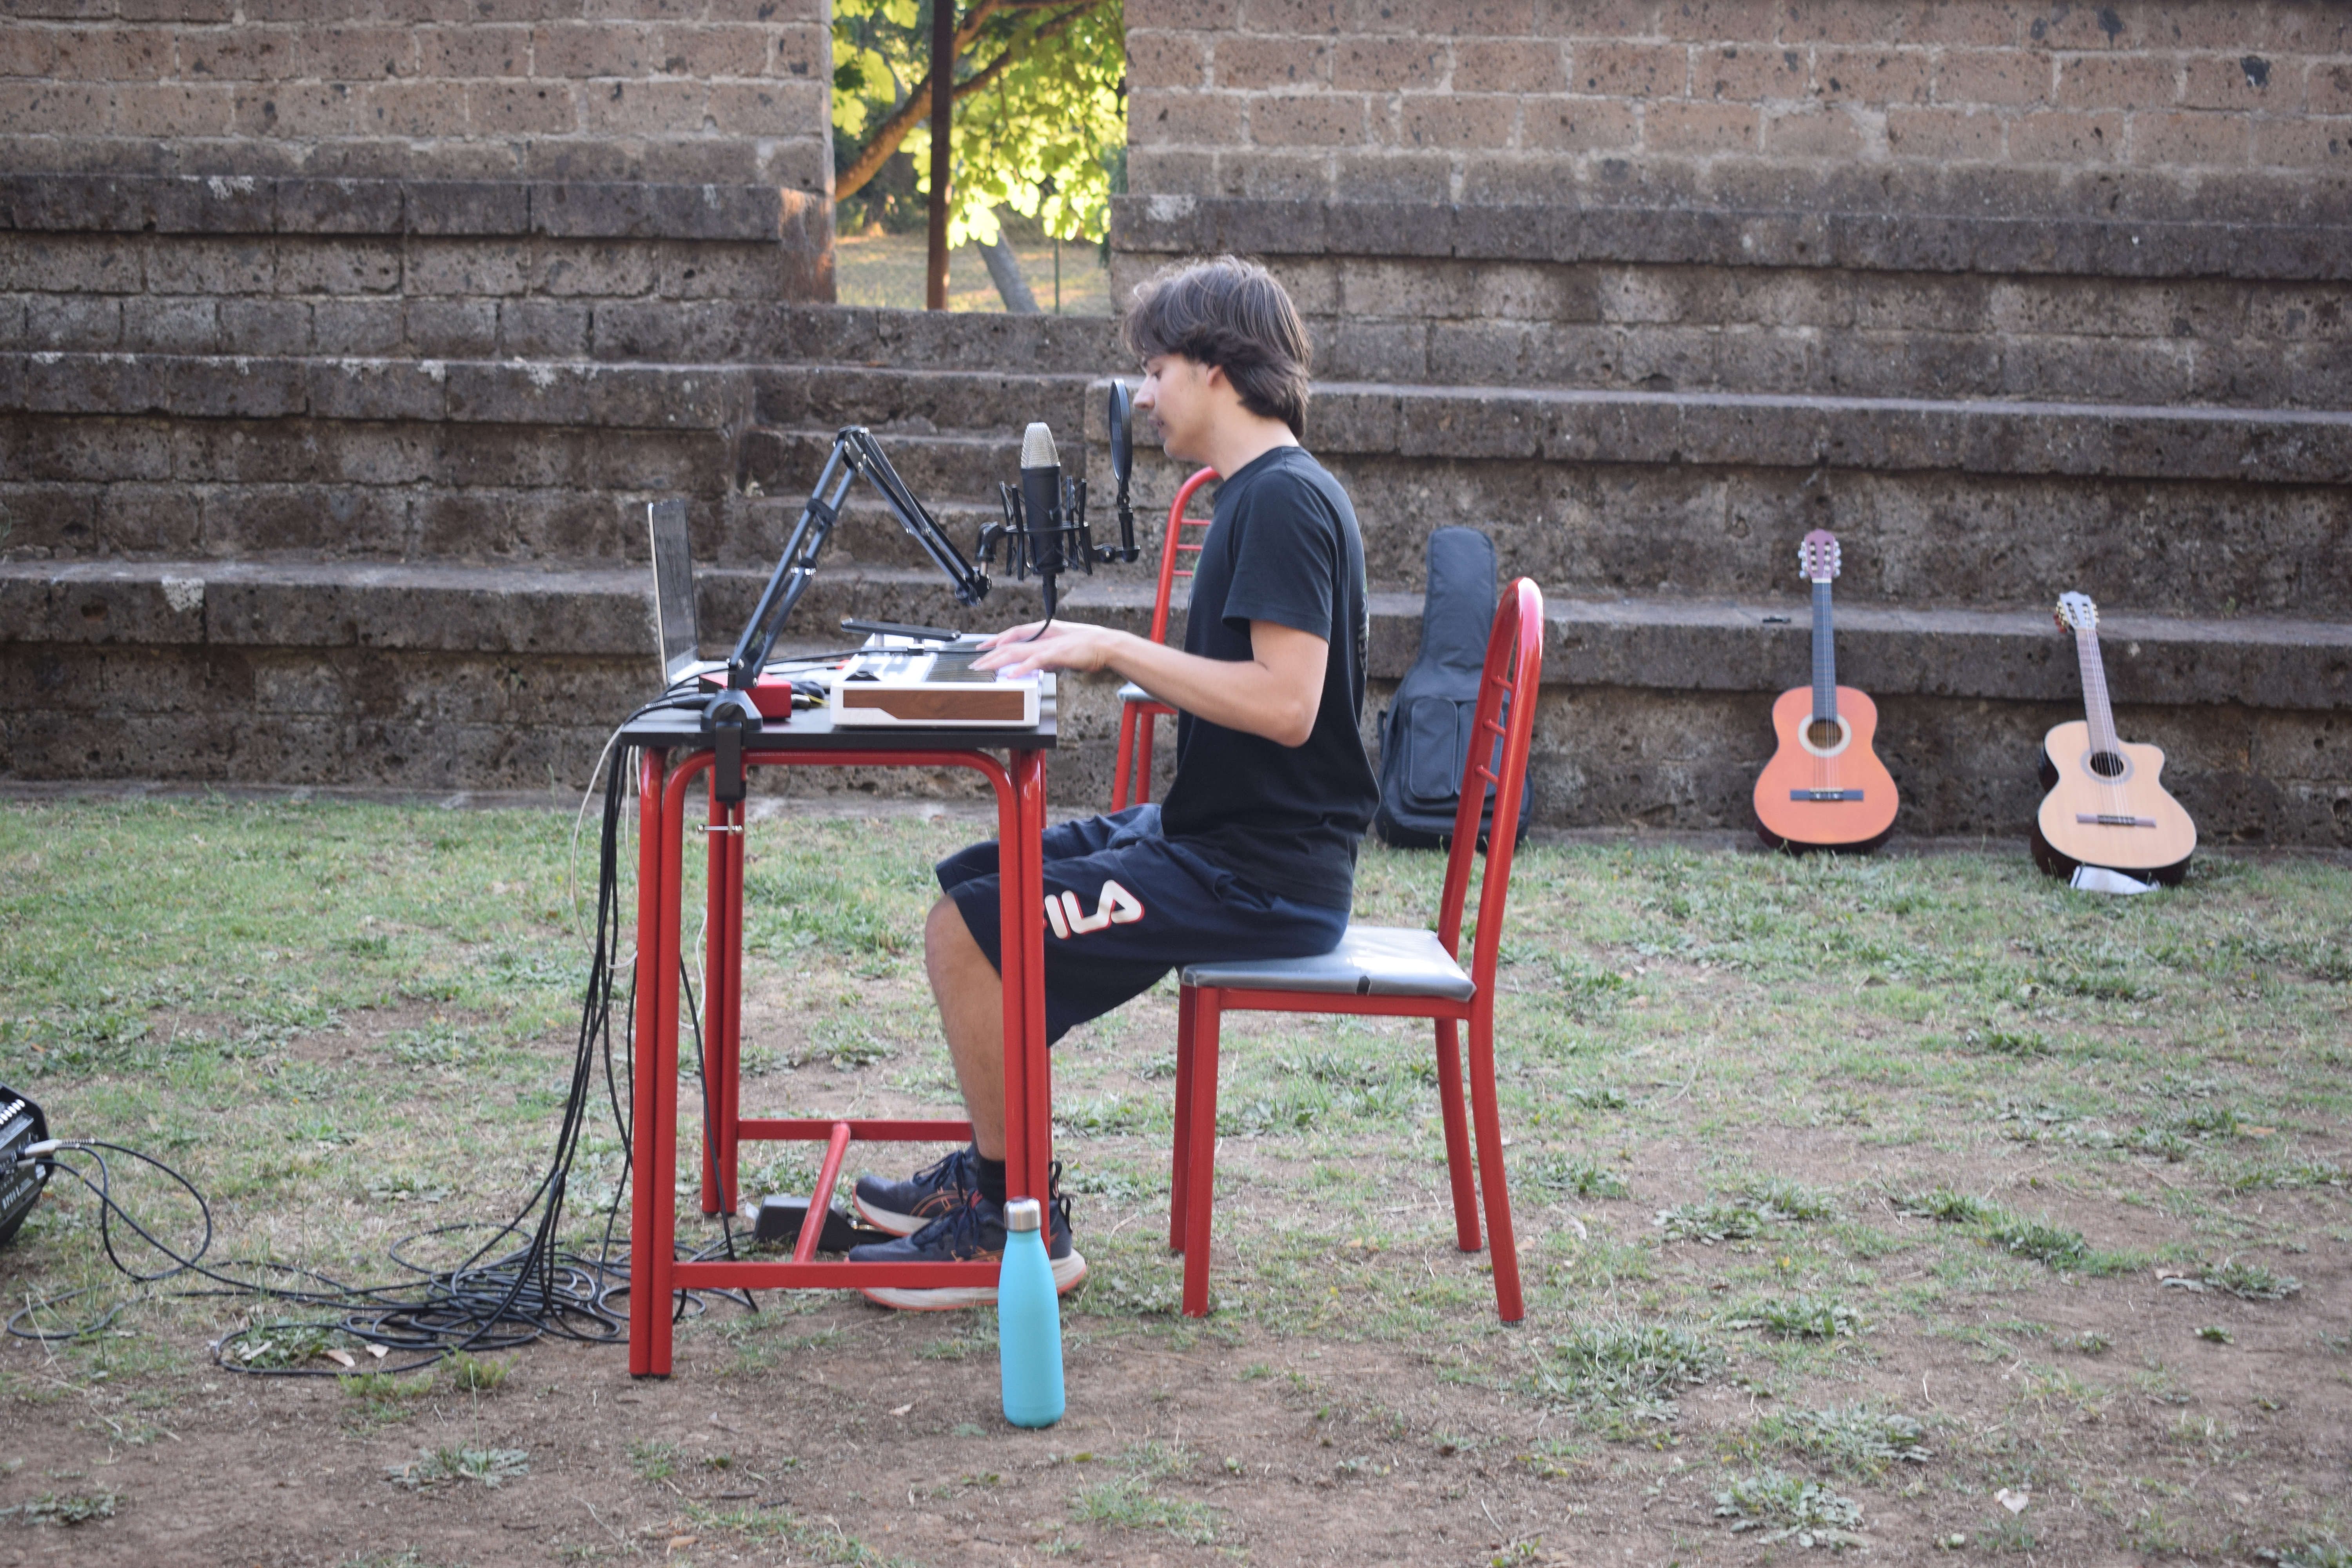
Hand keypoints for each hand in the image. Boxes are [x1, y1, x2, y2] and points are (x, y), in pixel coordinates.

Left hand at [971, 621, 1126, 677]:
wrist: (1106, 644)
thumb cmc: (1088, 647)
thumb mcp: (1062, 651)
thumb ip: (1047, 656)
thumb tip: (1036, 665)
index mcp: (1043, 633)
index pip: (1013, 634)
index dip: (996, 640)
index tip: (983, 647)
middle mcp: (1042, 636)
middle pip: (1009, 644)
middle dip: (990, 654)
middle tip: (975, 664)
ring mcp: (1047, 645)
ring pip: (1016, 651)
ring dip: (997, 661)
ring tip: (983, 668)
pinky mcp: (1056, 654)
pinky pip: (1034, 661)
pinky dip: (1021, 668)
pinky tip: (1010, 675)